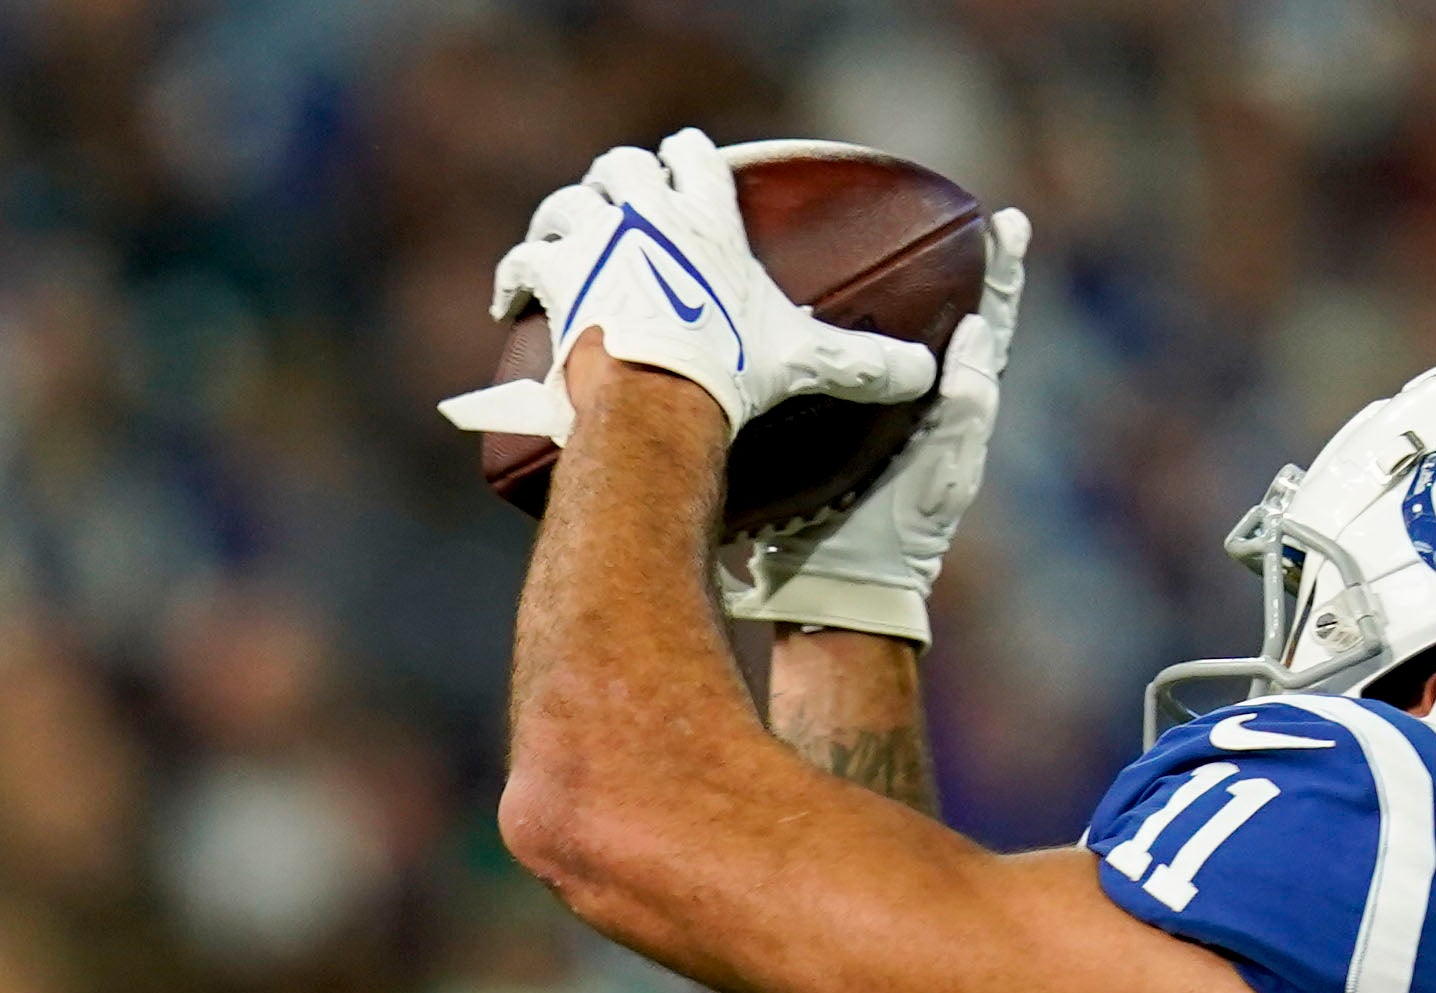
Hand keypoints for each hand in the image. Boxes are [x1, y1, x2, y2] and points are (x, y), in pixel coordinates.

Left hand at [439, 128, 938, 443]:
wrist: (660, 395)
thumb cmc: (733, 372)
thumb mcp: (804, 362)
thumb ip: (862, 363)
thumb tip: (925, 374)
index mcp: (706, 215)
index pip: (691, 154)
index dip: (684, 160)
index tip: (680, 170)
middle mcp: (646, 211)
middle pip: (620, 165)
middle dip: (618, 183)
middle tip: (619, 211)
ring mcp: (594, 237)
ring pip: (566, 203)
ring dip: (564, 221)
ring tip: (564, 243)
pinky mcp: (553, 273)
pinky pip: (523, 261)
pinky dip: (515, 279)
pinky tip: (510, 301)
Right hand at [722, 209, 1029, 646]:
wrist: (835, 585)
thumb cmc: (896, 536)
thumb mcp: (943, 473)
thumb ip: (967, 406)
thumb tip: (979, 330)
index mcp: (961, 413)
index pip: (990, 330)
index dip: (1002, 277)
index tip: (1007, 222)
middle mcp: (928, 407)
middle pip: (957, 321)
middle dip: (967, 267)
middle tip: (973, 216)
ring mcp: (886, 417)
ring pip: (907, 338)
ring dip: (914, 286)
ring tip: (909, 236)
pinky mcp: (841, 429)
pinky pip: (853, 362)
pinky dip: (854, 323)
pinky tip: (824, 293)